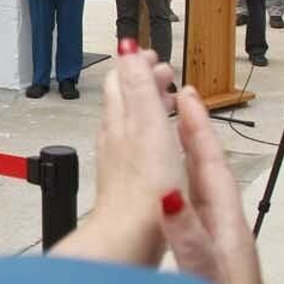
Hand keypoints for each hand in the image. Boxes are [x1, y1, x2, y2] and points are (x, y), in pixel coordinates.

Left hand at [69, 44, 186, 265]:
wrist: (130, 236)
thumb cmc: (144, 186)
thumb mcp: (148, 125)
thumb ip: (138, 85)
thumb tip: (126, 48)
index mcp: (119, 118)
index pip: (122, 78)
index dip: (139, 64)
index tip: (158, 58)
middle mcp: (114, 135)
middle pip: (125, 98)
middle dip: (145, 81)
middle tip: (167, 76)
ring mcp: (118, 158)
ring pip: (130, 122)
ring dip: (149, 106)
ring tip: (170, 104)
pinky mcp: (127, 180)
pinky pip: (136, 146)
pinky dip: (150, 134)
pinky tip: (162, 145)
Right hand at [159, 86, 266, 283]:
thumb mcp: (206, 280)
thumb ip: (189, 241)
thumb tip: (169, 195)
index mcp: (228, 230)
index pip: (213, 168)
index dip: (197, 131)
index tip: (185, 97)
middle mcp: (227, 234)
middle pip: (208, 173)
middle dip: (192, 135)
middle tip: (178, 102)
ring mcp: (221, 249)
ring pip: (200, 192)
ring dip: (185, 161)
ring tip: (171, 136)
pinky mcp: (211, 265)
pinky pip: (193, 214)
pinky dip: (178, 192)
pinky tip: (168, 198)